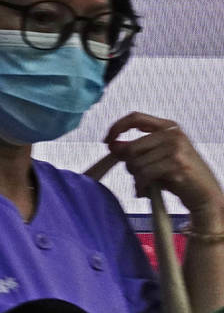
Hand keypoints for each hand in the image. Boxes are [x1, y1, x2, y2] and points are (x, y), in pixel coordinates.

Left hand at [104, 112, 223, 220]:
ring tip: (146, 184)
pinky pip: (143, 175)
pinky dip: (140, 186)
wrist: (205, 195)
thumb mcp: (156, 158)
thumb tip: (111, 144)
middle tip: (138, 176)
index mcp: (168, 127)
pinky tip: (146, 191)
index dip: (116, 127)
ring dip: (136, 178)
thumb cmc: (178, 176)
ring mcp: (176, 148)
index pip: (135, 117)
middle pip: (131, 147)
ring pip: (135, 163)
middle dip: (128, 165)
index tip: (106, 141)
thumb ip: (136, 149)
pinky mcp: (176, 164)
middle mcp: (173, 134)